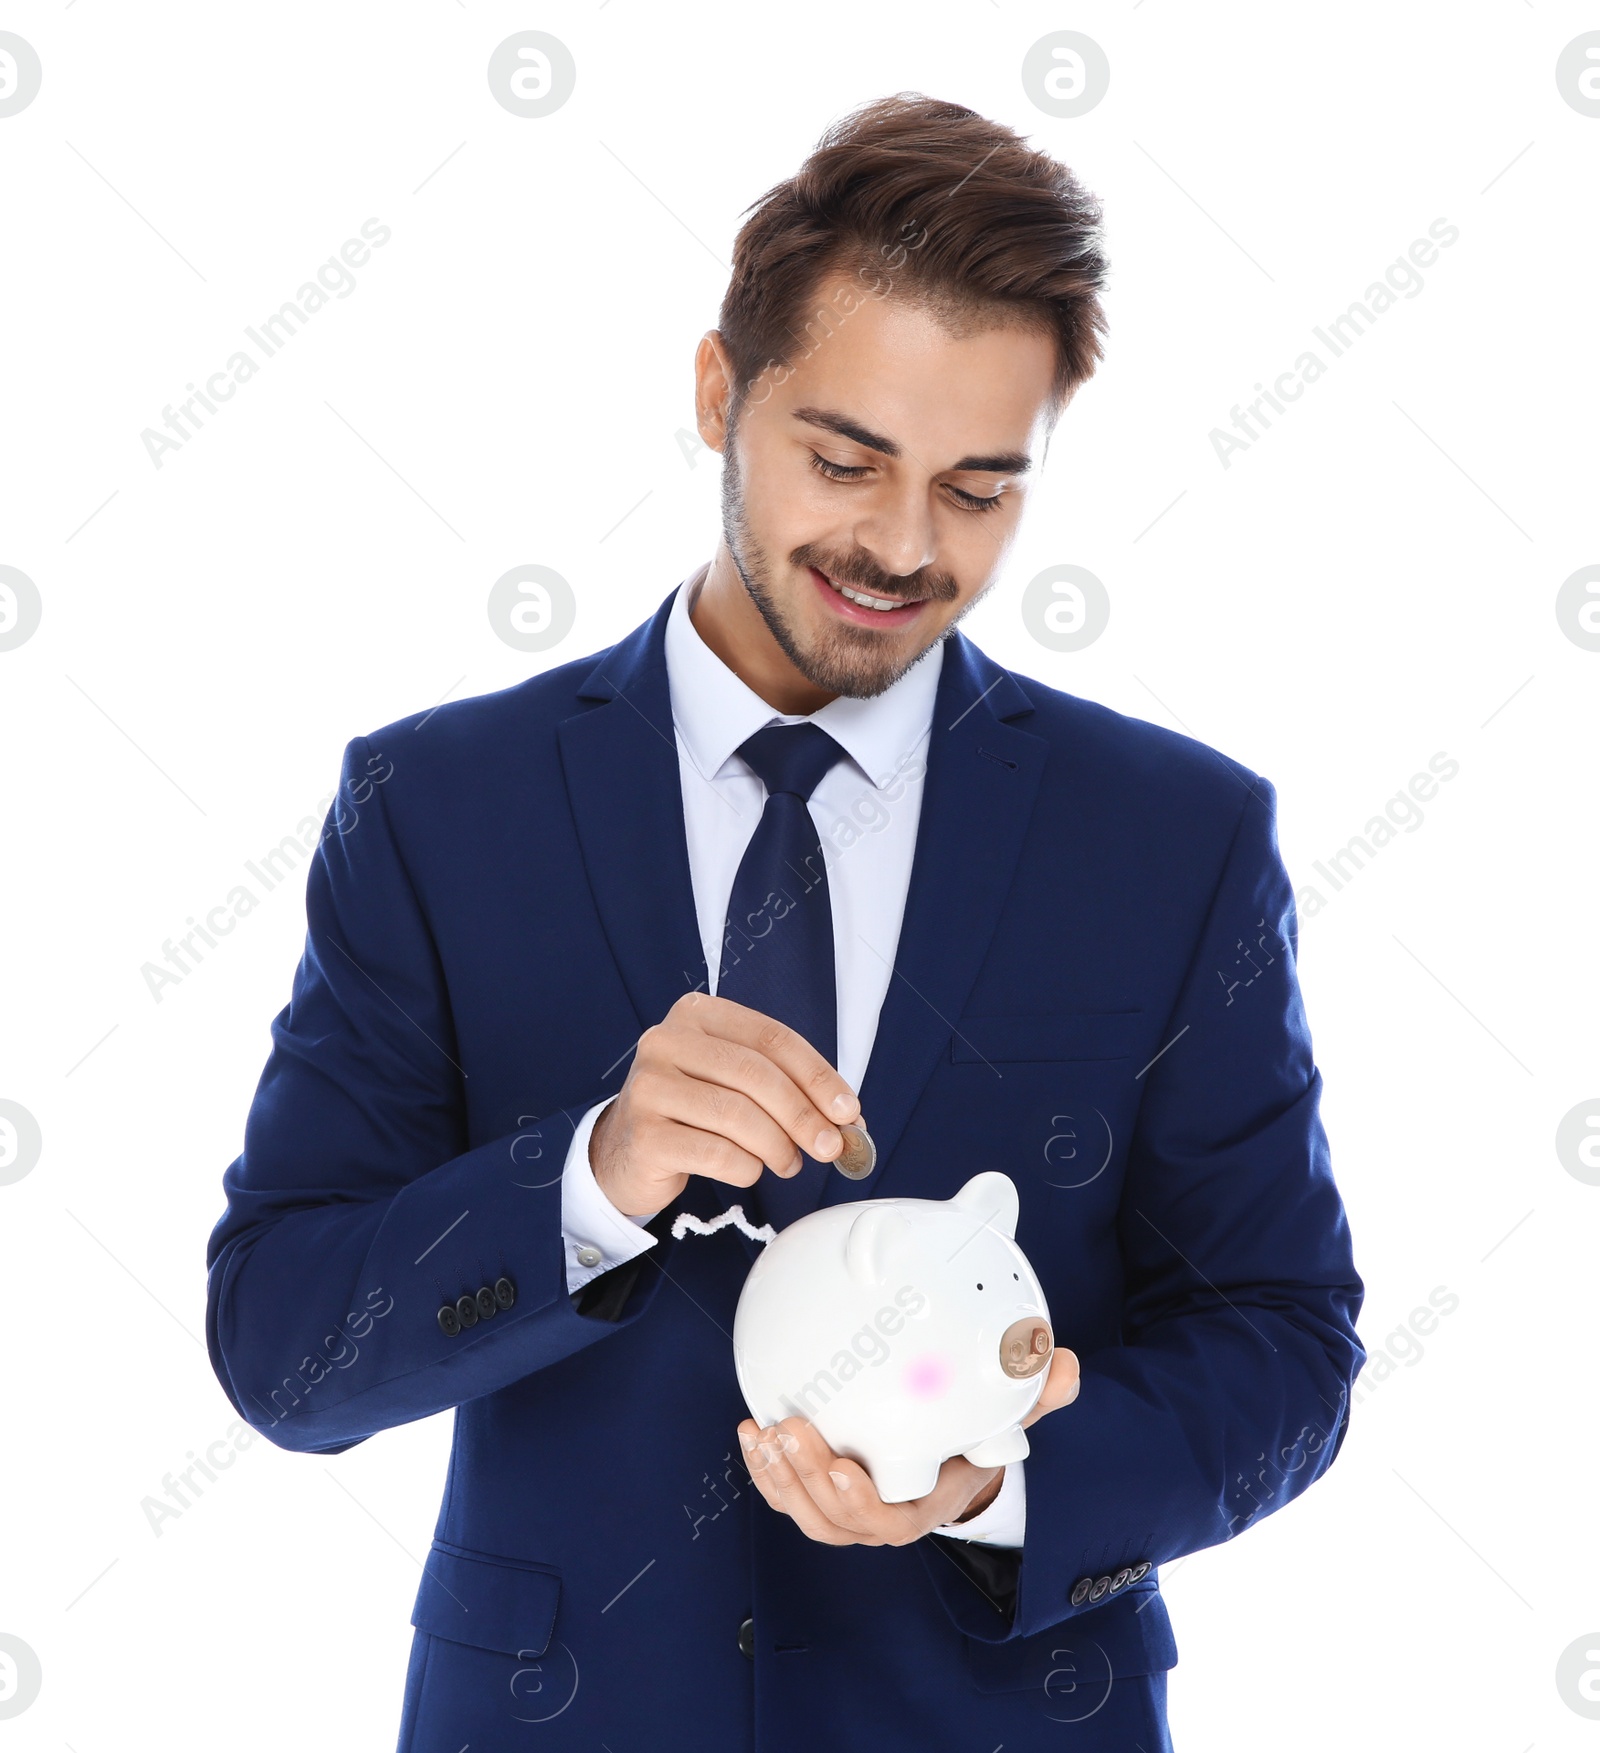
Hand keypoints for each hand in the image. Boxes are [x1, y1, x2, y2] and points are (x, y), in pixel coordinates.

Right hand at [589, 992, 861, 1217]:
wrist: (624, 1151)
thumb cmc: (693, 1112)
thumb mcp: (735, 1083)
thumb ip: (786, 1088)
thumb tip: (847, 1119)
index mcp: (697, 1014)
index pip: (771, 1037)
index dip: (818, 1075)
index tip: (848, 1110)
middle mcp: (666, 1041)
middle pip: (756, 1075)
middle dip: (804, 1115)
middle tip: (830, 1147)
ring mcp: (649, 1087)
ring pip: (738, 1115)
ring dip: (778, 1146)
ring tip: (788, 1162)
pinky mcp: (644, 1135)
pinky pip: (718, 1153)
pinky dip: (747, 1168)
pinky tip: (748, 1170)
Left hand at [738, 1345, 1080, 1546]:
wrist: (953, 1460)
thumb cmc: (975, 1439)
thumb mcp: (1009, 1417)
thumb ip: (1035, 1395)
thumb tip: (1063, 1365)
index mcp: (921, 1506)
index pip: (887, 1520)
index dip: (860, 1502)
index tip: (841, 1469)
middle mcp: (880, 1518)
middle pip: (832, 1519)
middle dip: (804, 1480)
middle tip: (791, 1430)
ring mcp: (846, 1509)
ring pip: (802, 1511)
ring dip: (778, 1475)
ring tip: (765, 1433)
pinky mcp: (819, 1491)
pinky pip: (785, 1493)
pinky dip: (765, 1469)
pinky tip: (752, 1432)